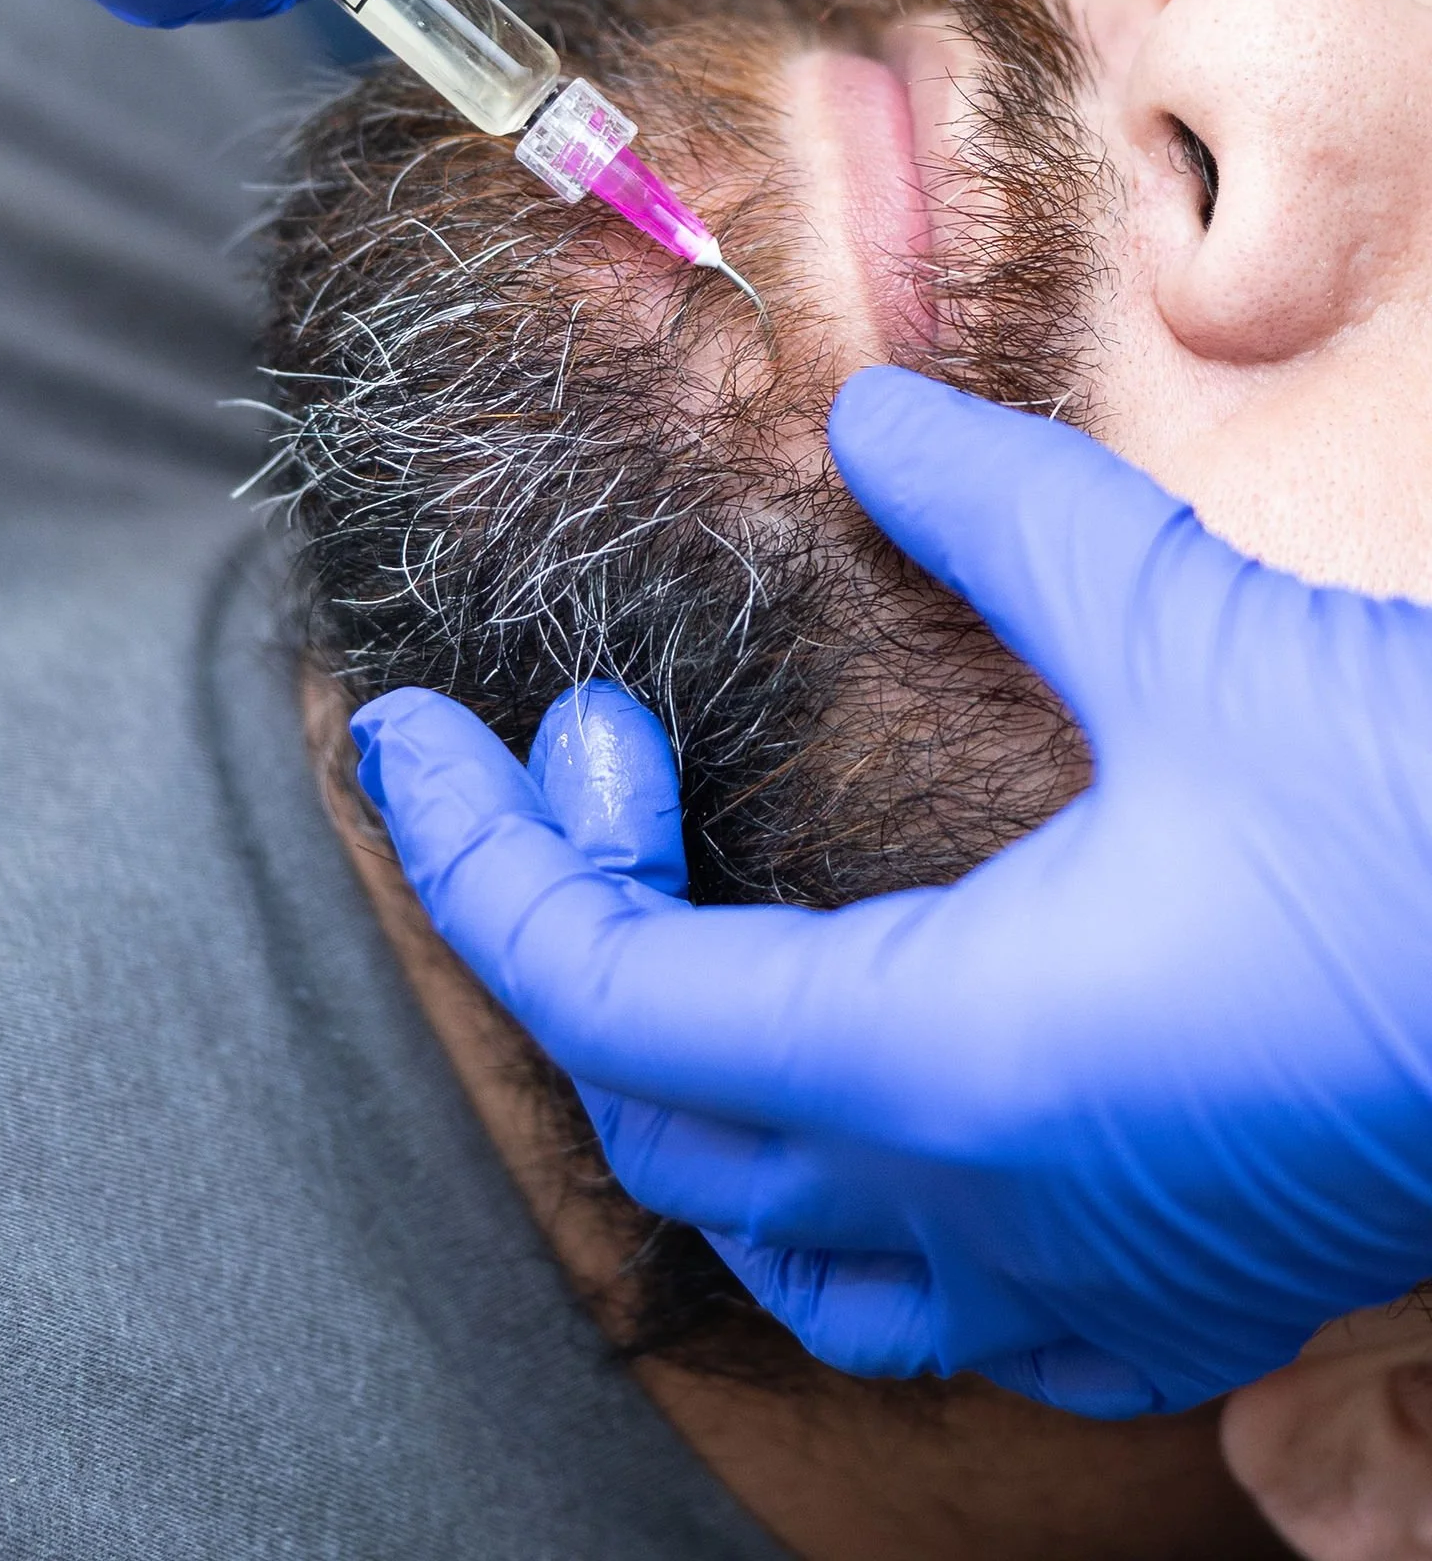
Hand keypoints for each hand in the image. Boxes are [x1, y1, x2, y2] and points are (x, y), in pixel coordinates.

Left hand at [353, 368, 1431, 1418]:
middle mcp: (994, 1205)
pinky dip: (854, 1190)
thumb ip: (992, 513)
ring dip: (691, 1088)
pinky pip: (952, 1301)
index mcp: (948, 1058)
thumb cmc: (1425, 824)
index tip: (396, 736)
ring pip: (795, 1248)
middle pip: (662, 1116)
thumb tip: (863, 424)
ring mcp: (1094, 1277)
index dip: (476, 853)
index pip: (603, 989)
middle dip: (576, 922)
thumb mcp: (1184, 624)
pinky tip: (890, 1061)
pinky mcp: (1189, 1290)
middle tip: (605, 745)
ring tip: (690, 915)